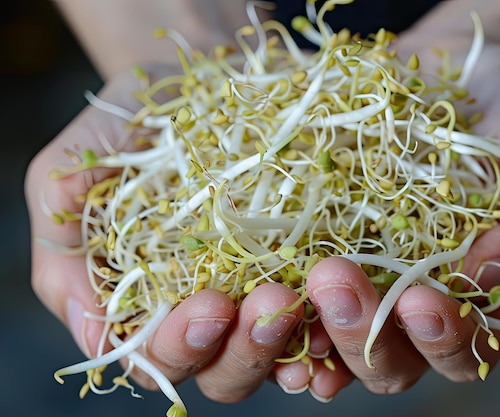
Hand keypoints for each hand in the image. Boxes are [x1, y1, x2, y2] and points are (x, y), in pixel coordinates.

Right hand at [25, 66, 353, 402]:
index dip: (181, 345)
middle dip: (249, 348)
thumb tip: (96, 339)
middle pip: (228, 372)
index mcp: (153, 306)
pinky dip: (347, 324)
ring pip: (285, 355)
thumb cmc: (128, 126)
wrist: (195, 77)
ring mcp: (265, 293)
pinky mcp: (312, 265)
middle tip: (272, 301)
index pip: (162, 358)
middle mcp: (213, 314)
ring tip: (316, 302)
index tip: (207, 306)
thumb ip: (63, 253)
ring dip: (303, 342)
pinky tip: (363, 308)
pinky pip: (334, 313)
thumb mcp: (71, 174)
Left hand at [305, 35, 499, 390]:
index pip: (464, 350)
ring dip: (308, 329)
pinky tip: (256, 294)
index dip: (441, 337)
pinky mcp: (322, 251)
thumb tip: (484, 281)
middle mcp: (419, 308)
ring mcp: (368, 285)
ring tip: (286, 291)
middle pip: (391, 362)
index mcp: (483, 305)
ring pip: (336, 344)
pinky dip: (276, 309)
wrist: (457, 75)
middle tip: (336, 280)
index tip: (421, 297)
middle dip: (362, 331)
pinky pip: (295, 299)